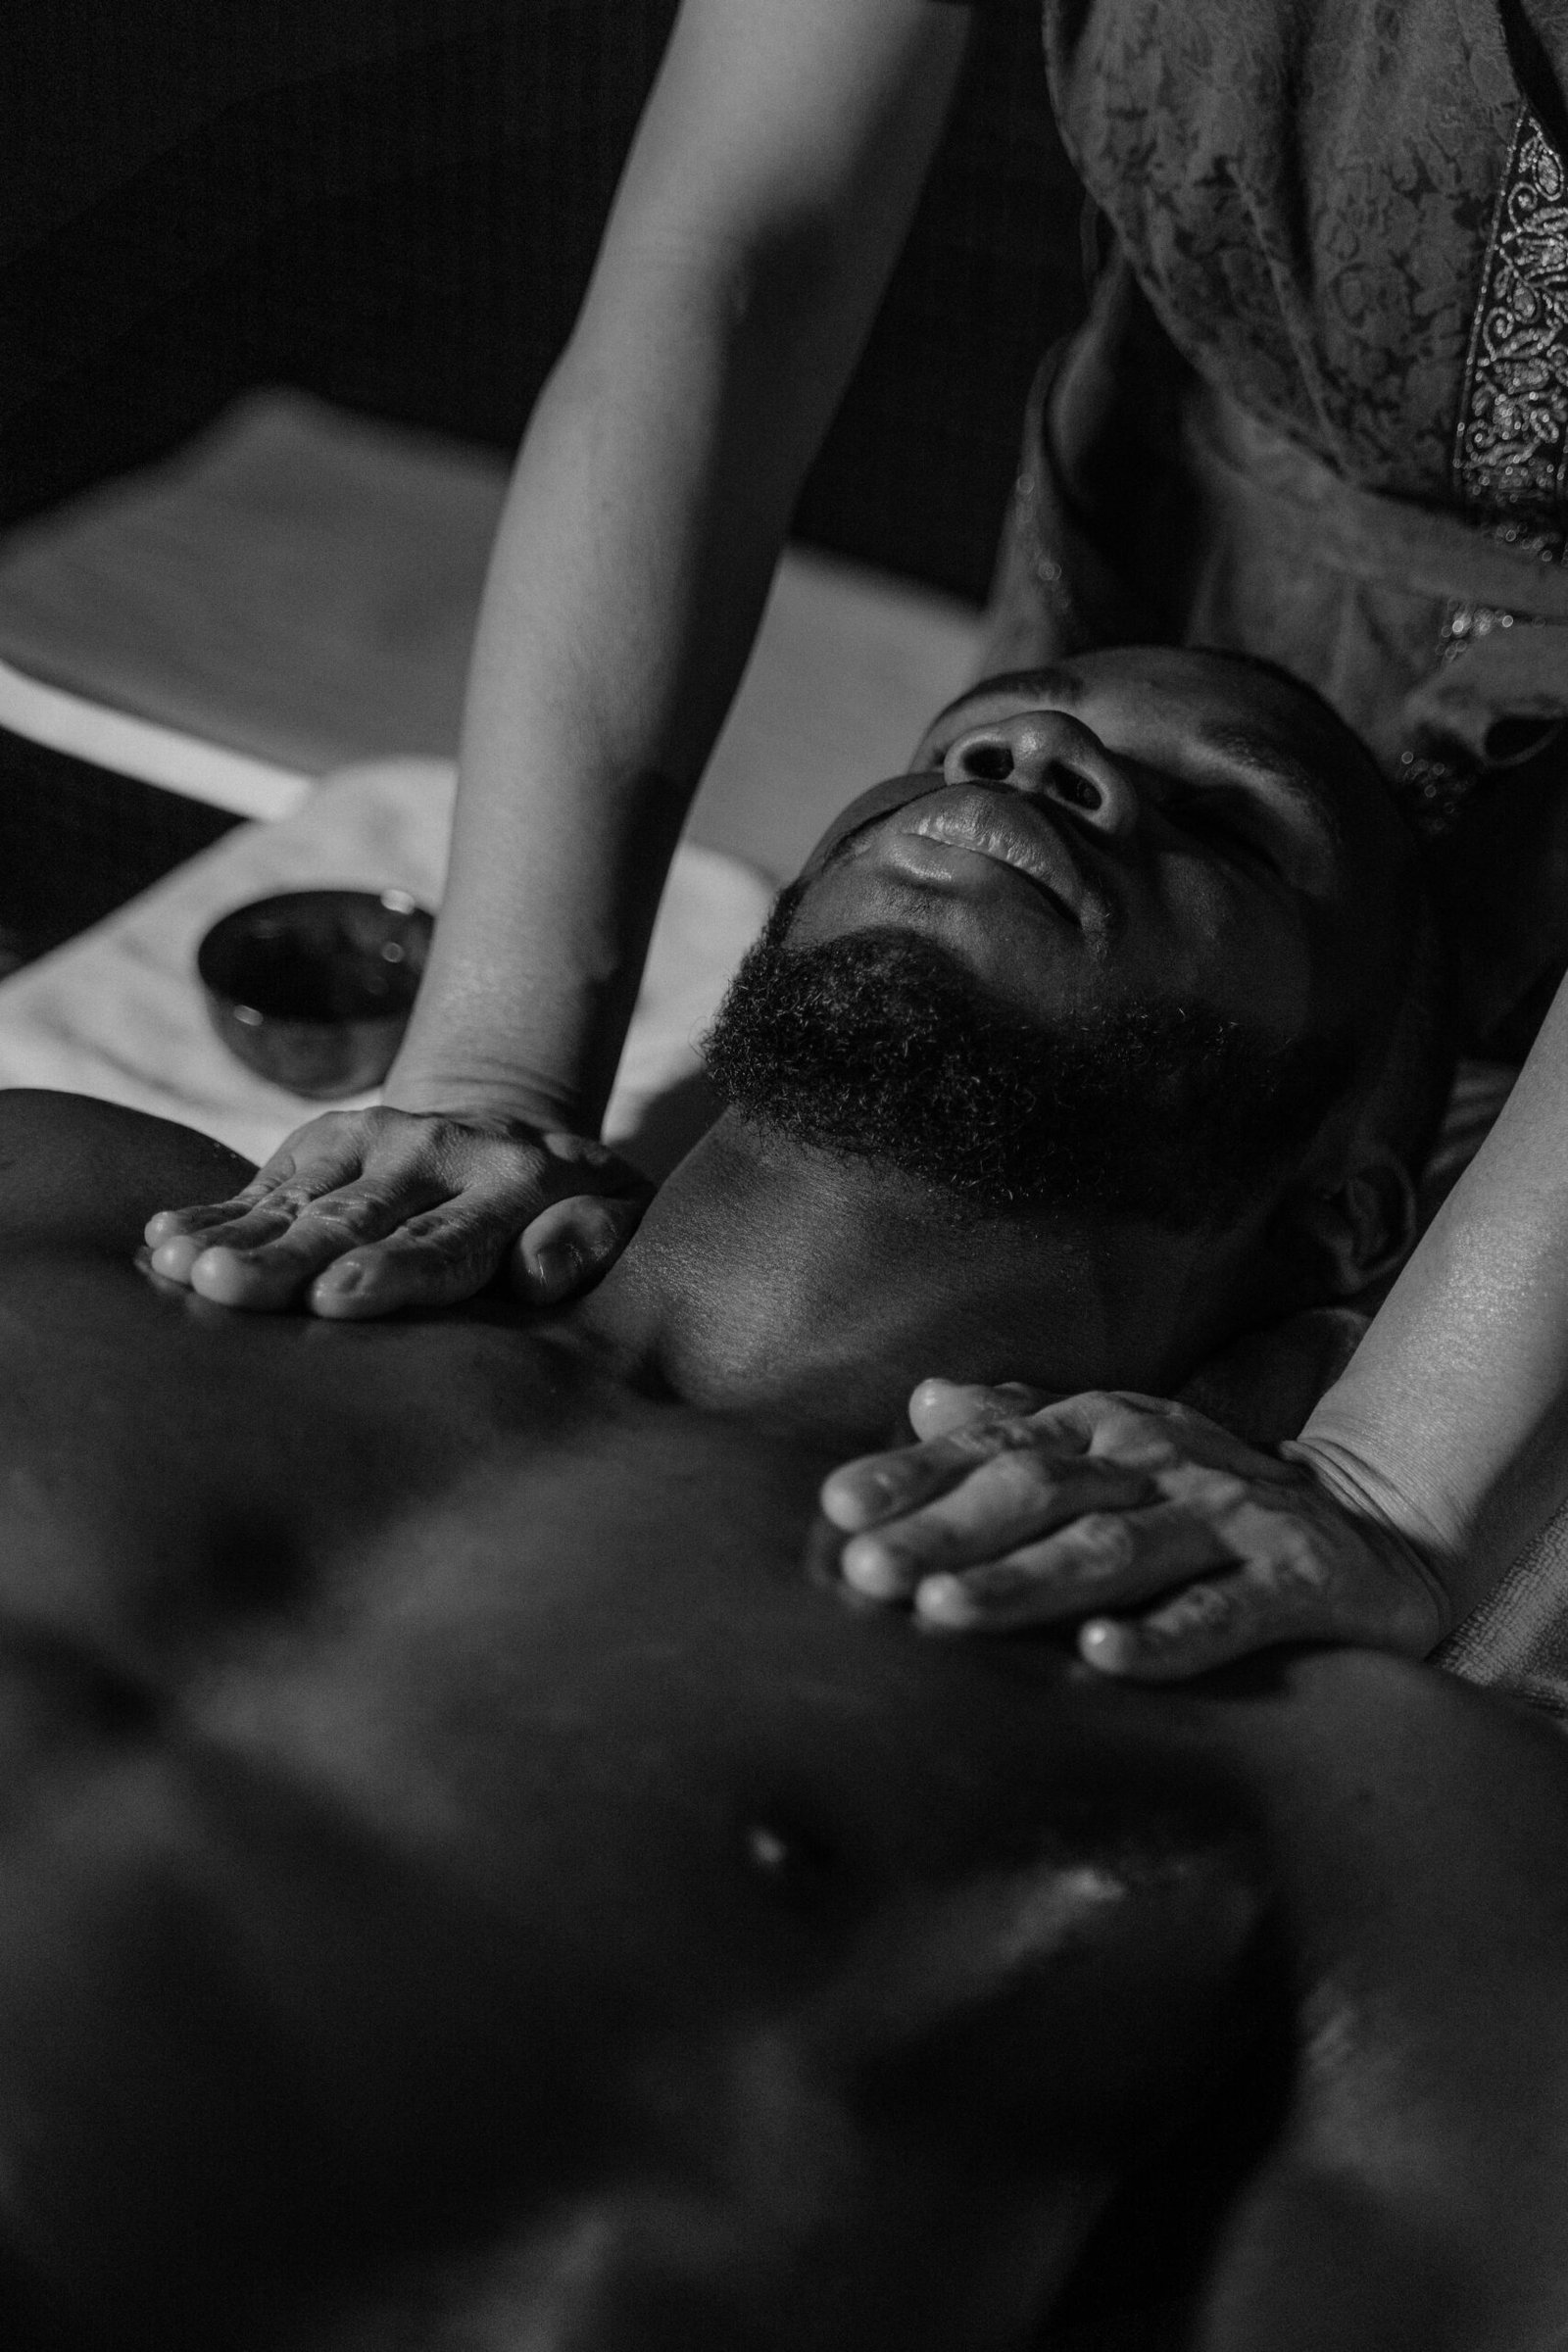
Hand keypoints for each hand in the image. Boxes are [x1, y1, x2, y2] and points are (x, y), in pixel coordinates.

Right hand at [142, 1107, 650, 1315]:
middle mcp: (435, 1154)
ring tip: (177, 1265)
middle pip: (355, 1222)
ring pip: (297, 1200)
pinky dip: (212, 1212)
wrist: (515, 1133)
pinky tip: (160, 1241)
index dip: (391, 1271)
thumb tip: (538, 1274)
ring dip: (233, 1235)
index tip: (339, 1300)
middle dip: (288, 1258)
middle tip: (232, 1290)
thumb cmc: (576, 1214)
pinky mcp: (323, 1142)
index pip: (446, 1241)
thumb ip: (591, 1241)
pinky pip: (263, 1185)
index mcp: (513, 1183)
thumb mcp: (620, 1216)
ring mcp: (372, 1141)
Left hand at [820, 1382, 1449, 1678]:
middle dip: (944, 1533)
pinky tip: (1101, 1659)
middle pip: (1035, 1495)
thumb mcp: (1117, 1449)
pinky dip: (1162, 1635)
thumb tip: (925, 1396)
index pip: (992, 1447)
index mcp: (1103, 1429)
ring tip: (942, 1616)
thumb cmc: (1210, 1497)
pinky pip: (1222, 1611)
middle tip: (863, 1573)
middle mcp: (1156, 1461)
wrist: (1377, 1525)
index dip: (912, 1475)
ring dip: (1024, 1582)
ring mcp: (1225, 1519)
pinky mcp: (1292, 1581)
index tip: (836, 1509)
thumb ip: (1022, 1428)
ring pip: (1112, 1550)